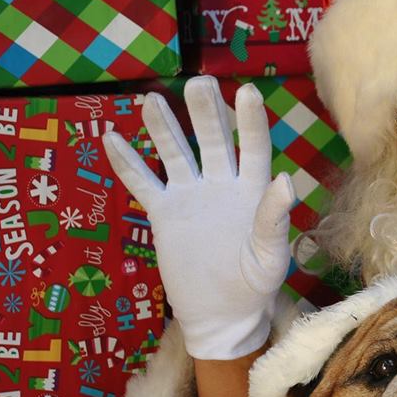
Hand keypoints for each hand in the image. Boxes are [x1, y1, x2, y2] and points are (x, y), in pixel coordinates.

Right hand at [104, 76, 294, 358]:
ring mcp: (191, 197)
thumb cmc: (254, 286)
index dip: (250, 121)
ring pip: (175, 154)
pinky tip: (111, 138)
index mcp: (252, 192)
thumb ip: (274, 220)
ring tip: (151, 100)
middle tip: (199, 82)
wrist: (222, 314)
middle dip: (205, 113)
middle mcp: (221, 186)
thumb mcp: (269, 257)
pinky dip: (127, 163)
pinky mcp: (165, 214)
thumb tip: (286, 180)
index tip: (248, 91)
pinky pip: (143, 184)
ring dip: (164, 129)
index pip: (252, 148)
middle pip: (212, 141)